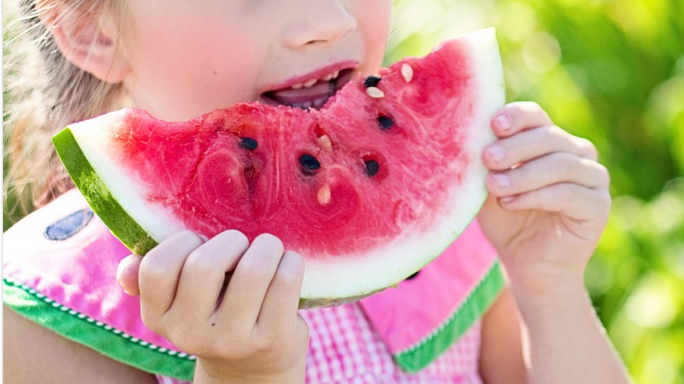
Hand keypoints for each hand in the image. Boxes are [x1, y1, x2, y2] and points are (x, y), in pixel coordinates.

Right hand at [117, 231, 308, 383]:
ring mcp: (233, 339)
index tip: (201, 244)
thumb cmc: (216, 314)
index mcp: (159, 317)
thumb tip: (127, 269)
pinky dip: (291, 262)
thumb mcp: (179, 303)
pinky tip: (286, 265)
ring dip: (266, 247)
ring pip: (253, 269)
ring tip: (268, 251)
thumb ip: (153, 279)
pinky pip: (285, 280)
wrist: (253, 369)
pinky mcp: (272, 338)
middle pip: (205, 265)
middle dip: (230, 241)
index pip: (157, 267)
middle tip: (241, 246)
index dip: (183, 242)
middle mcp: (191, 334)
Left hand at [477, 102, 610, 295]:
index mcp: (549, 140)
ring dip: (523, 174)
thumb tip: (469, 137)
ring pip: (560, 164)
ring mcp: (593, 178)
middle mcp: (576, 153)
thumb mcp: (489, 188)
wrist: (526, 265)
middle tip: (487, 158)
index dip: (516, 116)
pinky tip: (509, 203)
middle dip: (514, 147)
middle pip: (549, 137)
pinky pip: (569, 193)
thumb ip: (485, 164)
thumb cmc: (506, 221)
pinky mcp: (599, 205)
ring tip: (494, 186)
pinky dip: (536, 196)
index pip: (536, 116)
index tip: (493, 124)